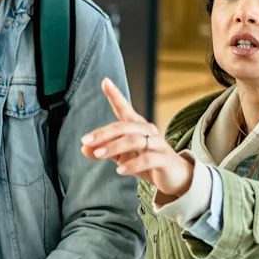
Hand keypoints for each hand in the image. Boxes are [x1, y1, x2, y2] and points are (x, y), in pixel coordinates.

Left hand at [82, 78, 192, 201]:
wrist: (175, 176)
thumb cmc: (147, 162)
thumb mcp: (121, 157)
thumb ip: (104, 150)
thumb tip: (84, 149)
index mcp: (137, 126)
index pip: (124, 108)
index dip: (115, 95)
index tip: (105, 81)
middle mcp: (148, 130)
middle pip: (124, 126)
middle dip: (104, 133)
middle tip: (86, 141)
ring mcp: (158, 144)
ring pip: (135, 140)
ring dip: (114, 147)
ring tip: (99, 154)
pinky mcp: (164, 159)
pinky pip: (148, 159)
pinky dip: (133, 164)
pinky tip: (120, 170)